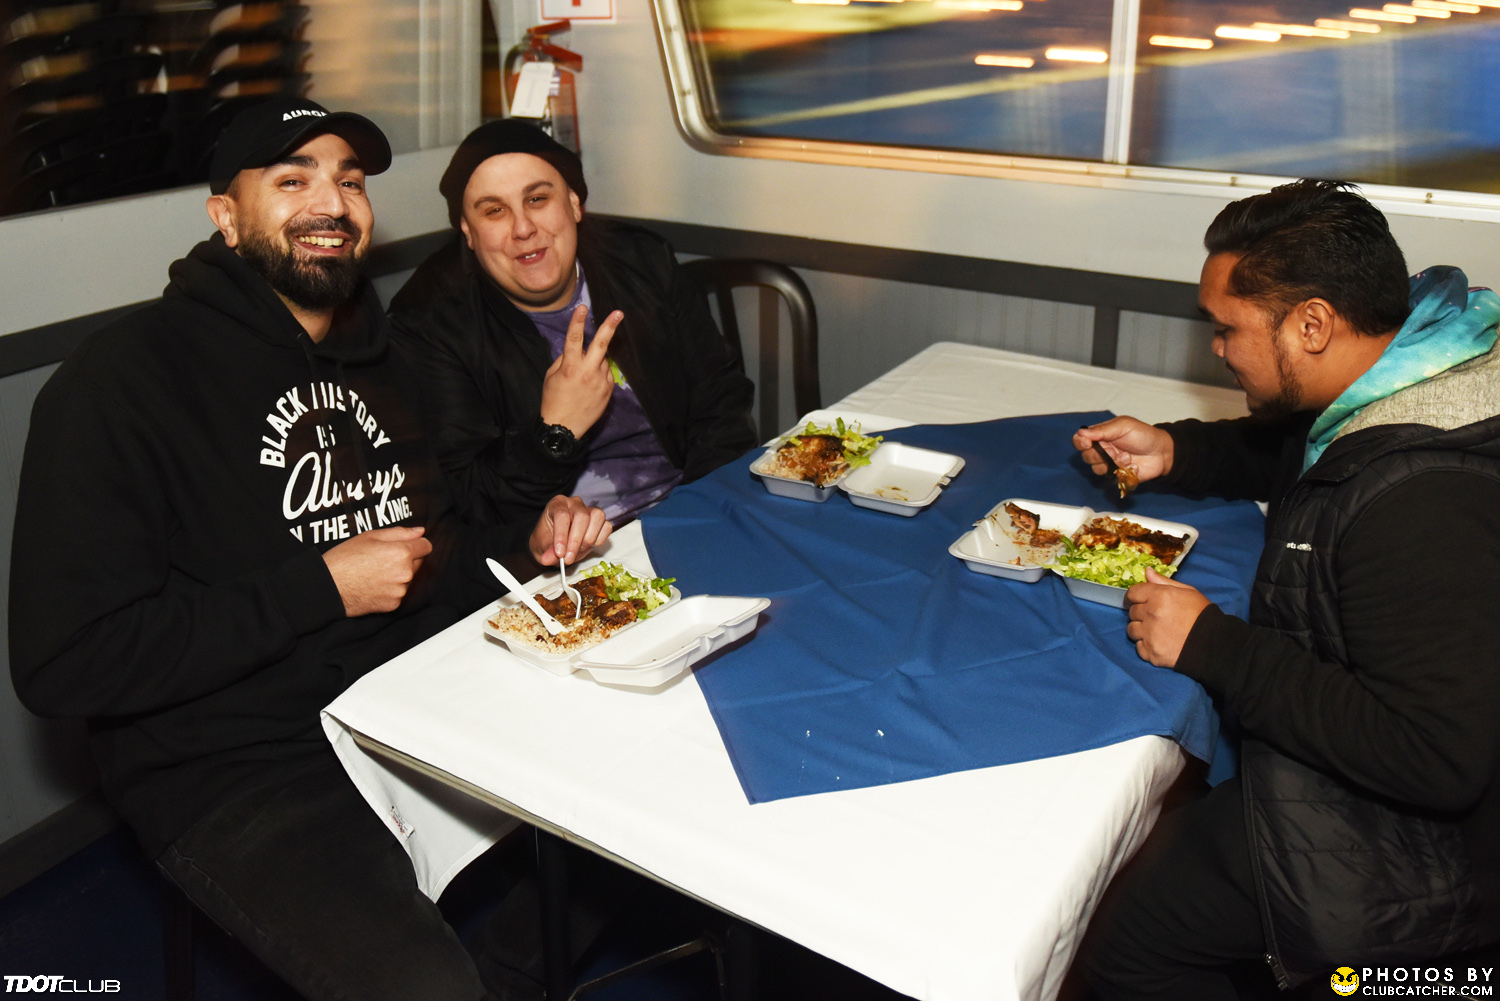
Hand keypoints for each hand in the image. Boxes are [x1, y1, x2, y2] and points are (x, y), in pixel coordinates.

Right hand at [322, 526, 432, 616]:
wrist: (328, 586)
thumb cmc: (345, 558)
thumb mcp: (370, 536)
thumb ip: (400, 533)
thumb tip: (420, 531)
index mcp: (402, 552)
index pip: (426, 546)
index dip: (416, 544)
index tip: (405, 545)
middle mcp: (406, 573)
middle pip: (418, 563)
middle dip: (406, 559)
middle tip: (382, 559)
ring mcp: (400, 590)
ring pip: (408, 579)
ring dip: (398, 575)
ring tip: (374, 572)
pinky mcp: (393, 604)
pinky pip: (398, 593)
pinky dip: (390, 589)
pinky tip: (373, 585)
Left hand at [529, 495, 611, 565]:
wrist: (558, 542)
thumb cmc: (549, 539)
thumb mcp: (544, 547)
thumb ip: (548, 553)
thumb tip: (547, 560)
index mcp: (557, 504)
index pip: (562, 515)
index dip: (561, 536)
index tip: (560, 553)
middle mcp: (574, 503)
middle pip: (581, 517)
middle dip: (575, 541)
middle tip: (569, 558)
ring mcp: (589, 509)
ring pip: (597, 517)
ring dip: (589, 539)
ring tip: (578, 550)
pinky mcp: (601, 520)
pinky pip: (606, 526)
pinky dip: (599, 539)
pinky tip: (588, 546)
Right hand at [538, 305, 623, 437]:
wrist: (564, 428)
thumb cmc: (553, 399)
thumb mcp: (551, 376)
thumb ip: (564, 359)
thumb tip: (576, 349)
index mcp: (570, 367)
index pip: (574, 339)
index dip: (577, 321)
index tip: (583, 307)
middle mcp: (588, 372)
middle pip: (601, 344)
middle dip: (610, 326)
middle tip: (618, 312)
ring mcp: (601, 381)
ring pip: (602, 360)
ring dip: (595, 361)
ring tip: (583, 378)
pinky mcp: (609, 390)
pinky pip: (606, 373)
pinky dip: (599, 373)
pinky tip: (589, 386)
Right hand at [1073, 416, 1174, 483]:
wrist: (1162, 452)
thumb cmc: (1143, 435)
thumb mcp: (1123, 426)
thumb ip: (1102, 430)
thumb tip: (1081, 433)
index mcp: (1100, 435)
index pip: (1080, 440)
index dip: (1080, 443)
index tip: (1087, 443)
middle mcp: (1102, 450)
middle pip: (1086, 456)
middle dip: (1097, 455)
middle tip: (1112, 450)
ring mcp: (1108, 464)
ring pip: (1095, 469)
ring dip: (1110, 463)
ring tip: (1126, 457)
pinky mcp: (1116, 475)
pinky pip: (1110, 478)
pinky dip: (1120, 472)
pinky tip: (1131, 465)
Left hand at [1125, 567, 1210, 667]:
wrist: (1214, 644)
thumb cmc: (1201, 614)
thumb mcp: (1187, 591)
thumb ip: (1164, 582)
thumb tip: (1147, 572)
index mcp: (1159, 596)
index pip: (1133, 593)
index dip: (1135, 596)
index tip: (1139, 601)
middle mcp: (1151, 614)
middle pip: (1132, 612)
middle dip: (1140, 613)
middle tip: (1155, 617)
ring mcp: (1149, 635)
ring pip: (1131, 630)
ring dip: (1140, 630)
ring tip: (1156, 631)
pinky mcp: (1151, 652)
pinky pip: (1138, 647)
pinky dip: (1146, 646)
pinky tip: (1159, 643)